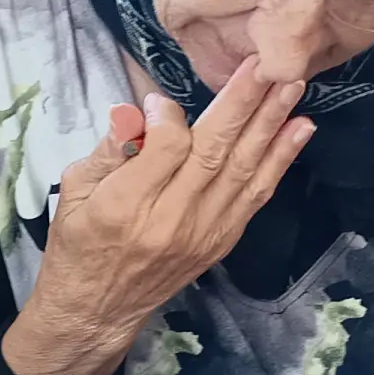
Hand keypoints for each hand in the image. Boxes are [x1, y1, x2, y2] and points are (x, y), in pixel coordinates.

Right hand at [1, 59, 312, 374]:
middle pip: (214, 153)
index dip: (170, 116)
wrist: (98, 310)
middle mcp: (171, 221)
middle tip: (269, 64)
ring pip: (243, 171)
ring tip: (293, 86)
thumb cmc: (79, 244)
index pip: (167, 149)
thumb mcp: (75, 192)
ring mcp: (203, 233)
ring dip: (272, 125)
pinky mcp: (221, 241)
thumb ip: (110, 149)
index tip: (160, 100)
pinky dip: (279, 161)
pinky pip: (255, 195)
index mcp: (127, 206)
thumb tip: (142, 111)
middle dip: (244, 104)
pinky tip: (298, 131)